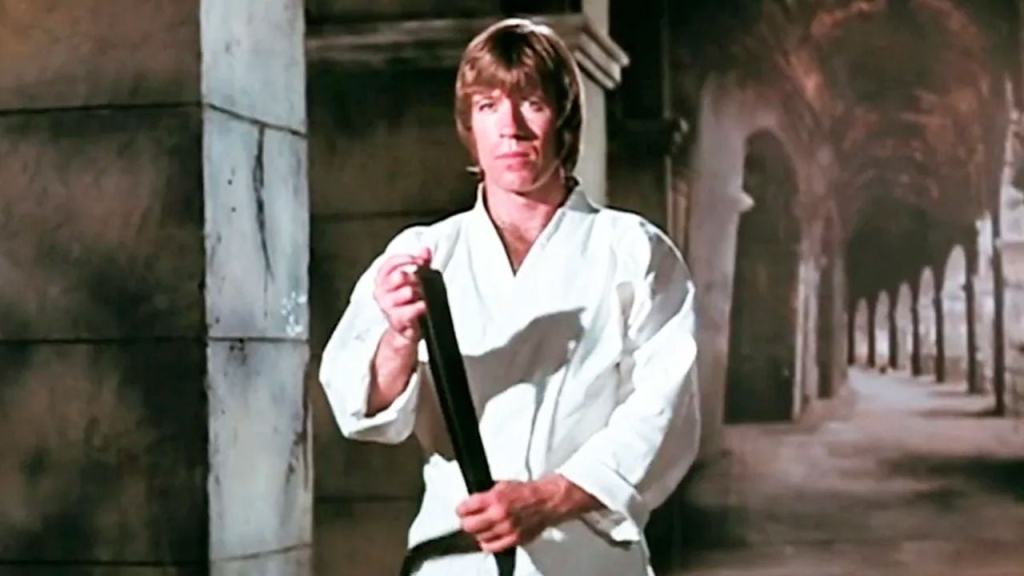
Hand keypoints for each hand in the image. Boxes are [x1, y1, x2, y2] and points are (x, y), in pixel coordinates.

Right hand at [373, 247, 431, 345]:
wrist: (408, 328)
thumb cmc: (410, 302)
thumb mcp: (417, 279)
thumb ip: (422, 263)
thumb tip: (425, 249)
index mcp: (383, 280)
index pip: (389, 264)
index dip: (404, 259)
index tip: (419, 260)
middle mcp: (381, 292)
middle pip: (396, 277)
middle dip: (412, 277)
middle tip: (420, 280)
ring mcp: (387, 308)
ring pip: (401, 294)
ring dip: (415, 292)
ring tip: (422, 294)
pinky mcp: (396, 322)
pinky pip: (405, 313)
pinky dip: (416, 308)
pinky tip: (423, 305)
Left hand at [456, 476, 599, 552]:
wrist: (547, 501)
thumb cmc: (526, 492)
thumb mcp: (502, 485)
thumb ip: (486, 495)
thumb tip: (471, 503)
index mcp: (495, 498)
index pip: (466, 508)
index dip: (461, 509)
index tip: (462, 510)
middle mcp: (499, 514)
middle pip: (469, 526)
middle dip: (466, 522)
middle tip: (468, 520)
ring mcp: (506, 529)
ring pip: (479, 537)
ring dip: (478, 533)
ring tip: (481, 527)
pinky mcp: (514, 539)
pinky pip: (492, 547)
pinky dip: (487, 543)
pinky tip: (489, 537)